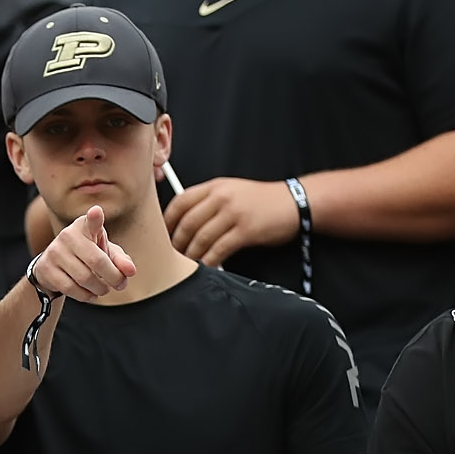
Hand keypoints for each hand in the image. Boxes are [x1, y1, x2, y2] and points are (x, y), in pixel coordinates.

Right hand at [31, 204, 135, 299]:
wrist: (53, 265)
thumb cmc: (86, 255)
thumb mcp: (105, 252)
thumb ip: (120, 260)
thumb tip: (130, 271)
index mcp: (84, 226)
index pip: (91, 221)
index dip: (94, 218)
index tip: (97, 212)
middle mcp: (68, 235)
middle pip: (97, 261)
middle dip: (113, 277)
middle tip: (120, 284)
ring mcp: (55, 252)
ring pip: (84, 278)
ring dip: (100, 289)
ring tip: (104, 289)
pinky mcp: (46, 269)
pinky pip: (71, 288)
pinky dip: (85, 295)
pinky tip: (90, 293)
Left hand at [166, 176, 298, 265]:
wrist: (294, 202)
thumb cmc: (261, 200)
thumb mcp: (232, 191)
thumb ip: (208, 202)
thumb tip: (181, 223)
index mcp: (214, 186)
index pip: (180, 202)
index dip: (166, 222)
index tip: (160, 236)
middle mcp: (221, 197)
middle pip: (187, 222)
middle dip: (176, 242)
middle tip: (170, 256)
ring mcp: (234, 213)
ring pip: (201, 237)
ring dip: (190, 254)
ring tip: (185, 264)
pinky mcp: (246, 230)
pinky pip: (219, 249)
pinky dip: (209, 261)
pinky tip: (206, 267)